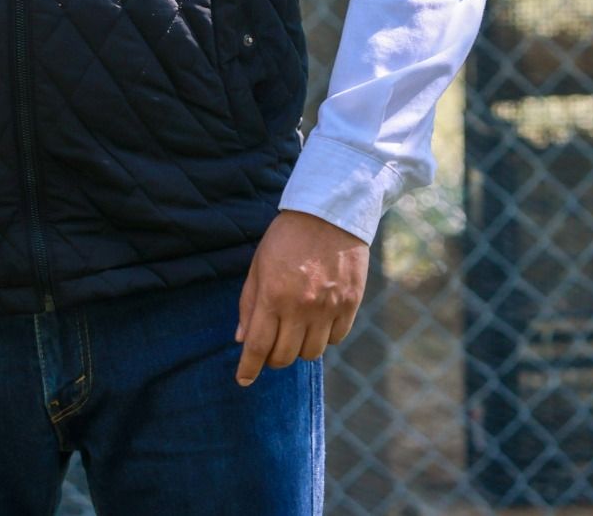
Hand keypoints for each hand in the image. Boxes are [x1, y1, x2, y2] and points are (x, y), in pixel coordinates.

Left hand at [235, 211, 367, 386]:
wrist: (330, 212)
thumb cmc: (287, 238)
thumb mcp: (259, 266)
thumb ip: (249, 304)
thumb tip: (241, 340)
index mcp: (273, 296)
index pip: (257, 347)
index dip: (248, 369)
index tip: (243, 380)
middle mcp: (301, 306)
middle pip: (284, 356)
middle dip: (273, 359)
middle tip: (272, 347)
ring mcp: (328, 306)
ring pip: (312, 352)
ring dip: (300, 348)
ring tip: (297, 332)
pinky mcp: (351, 302)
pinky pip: (336, 337)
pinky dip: (325, 337)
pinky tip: (319, 322)